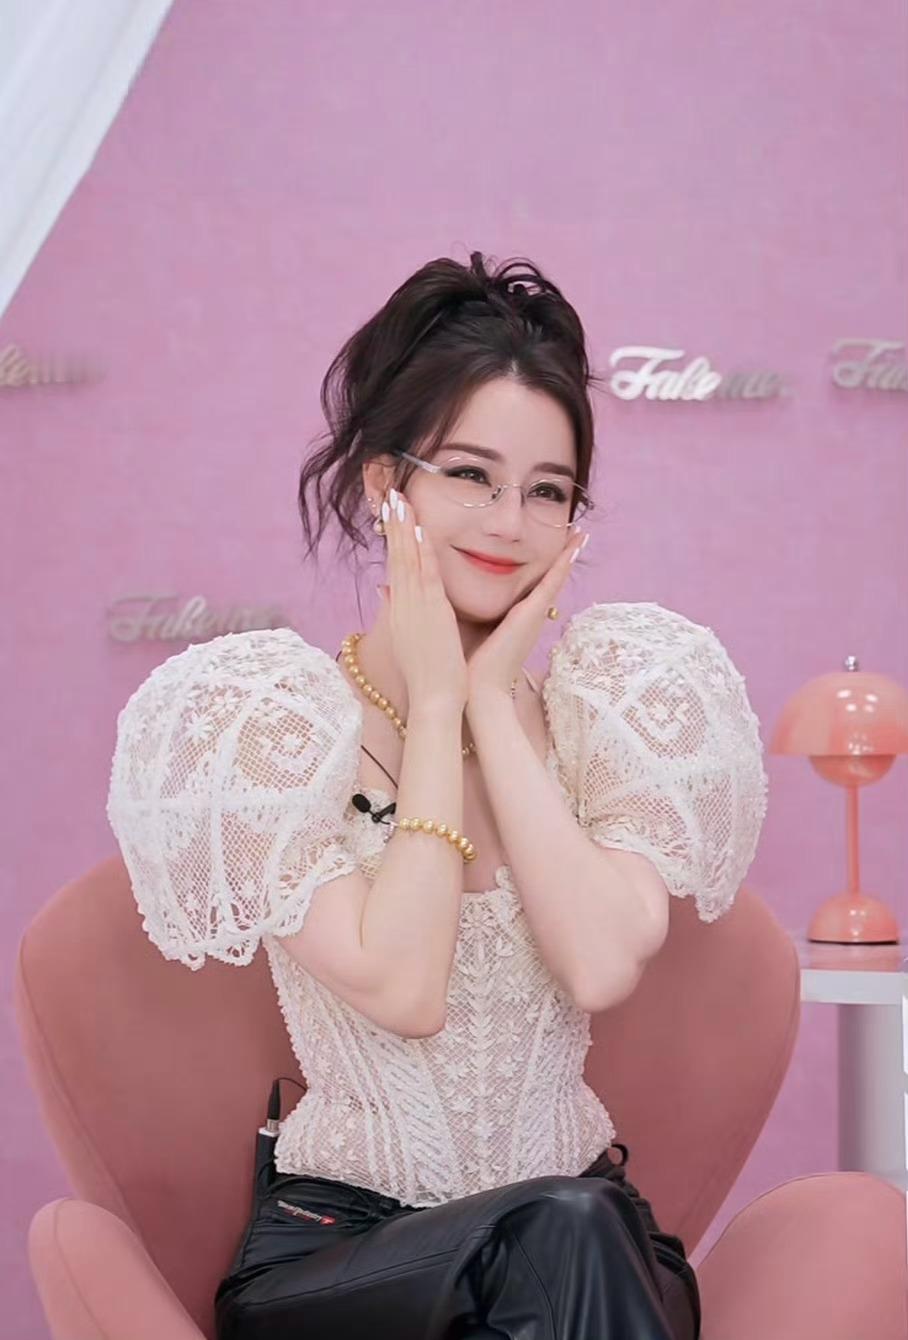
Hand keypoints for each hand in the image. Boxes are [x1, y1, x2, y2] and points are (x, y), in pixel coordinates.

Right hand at [379, 487, 468, 711]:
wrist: (434, 698)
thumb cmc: (425, 673)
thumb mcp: (407, 637)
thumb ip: (396, 609)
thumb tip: (384, 588)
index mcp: (398, 609)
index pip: (393, 566)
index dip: (392, 537)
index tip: (390, 512)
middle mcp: (402, 604)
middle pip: (395, 556)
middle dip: (393, 524)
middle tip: (391, 494)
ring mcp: (415, 607)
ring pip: (406, 560)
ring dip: (403, 529)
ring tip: (399, 500)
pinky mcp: (431, 612)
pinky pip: (425, 575)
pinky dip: (421, 552)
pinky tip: (419, 530)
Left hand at [465, 528, 587, 704]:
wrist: (481, 688)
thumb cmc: (475, 664)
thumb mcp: (477, 630)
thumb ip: (475, 614)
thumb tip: (457, 599)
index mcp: (520, 617)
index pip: (536, 585)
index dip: (547, 565)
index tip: (556, 546)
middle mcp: (532, 614)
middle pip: (552, 578)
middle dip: (566, 555)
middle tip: (579, 531)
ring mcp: (535, 613)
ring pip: (555, 577)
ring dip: (569, 554)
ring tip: (581, 531)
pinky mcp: (531, 614)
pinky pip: (551, 584)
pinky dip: (563, 565)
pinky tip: (573, 548)